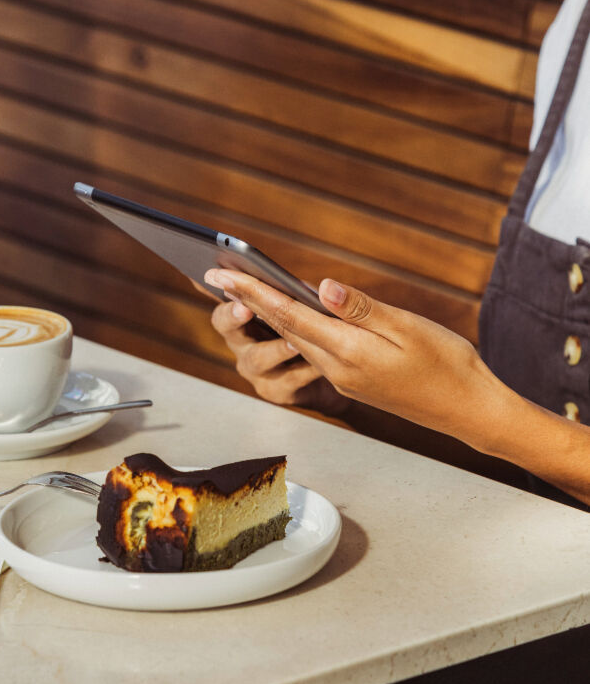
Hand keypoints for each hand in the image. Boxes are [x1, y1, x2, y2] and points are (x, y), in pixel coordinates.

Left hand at [203, 269, 507, 444]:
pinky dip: (291, 328)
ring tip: (239, 289)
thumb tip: (320, 287)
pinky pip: (312, 349)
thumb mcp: (407, 328)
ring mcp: (342, 376)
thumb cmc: (446, 364)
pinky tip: (285, 313)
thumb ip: (361, 309)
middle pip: (282, 327)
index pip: (288, 316)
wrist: (467, 409)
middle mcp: (335, 367)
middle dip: (246, 300)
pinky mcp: (350, 379)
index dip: (253, 292)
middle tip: (216, 276)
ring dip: (264, 314)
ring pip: (294, 339)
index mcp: (347, 352)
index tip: (223, 275)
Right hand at [210, 298, 350, 415]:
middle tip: (244, 308)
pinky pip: (288, 379)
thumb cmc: (310, 330)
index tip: (211, 275)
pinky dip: (304, 370)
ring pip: (257, 357)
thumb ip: (294, 293)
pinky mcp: (275, 390)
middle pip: (225, 326)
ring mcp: (255, 368)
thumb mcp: (301, 306)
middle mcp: (241, 341)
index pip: (222, 296)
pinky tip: (319, 364)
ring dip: (275, 349)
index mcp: (243, 315)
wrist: (331, 374)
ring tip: (294, 343)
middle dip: (233, 316)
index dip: (212, 287)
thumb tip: (297, 284)